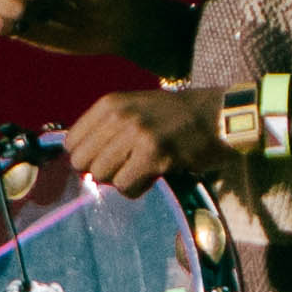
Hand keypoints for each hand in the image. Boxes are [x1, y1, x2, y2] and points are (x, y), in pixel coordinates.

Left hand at [55, 87, 226, 191]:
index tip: (109, 158)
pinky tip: (154, 175)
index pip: (72, 142)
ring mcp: (137, 134)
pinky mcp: (154, 155)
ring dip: (122, 179)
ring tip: (144, 168)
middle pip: (83, 163)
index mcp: (110, 103)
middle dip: (103, 170)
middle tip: (128, 165)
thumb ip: (107, 128)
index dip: (88, 156)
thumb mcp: (135, 108)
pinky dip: (137, 188)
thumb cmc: (176, 116)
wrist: (219, 115)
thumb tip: (80, 163)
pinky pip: (126, 186)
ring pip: (102, 176)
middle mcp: (120, 116)